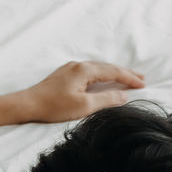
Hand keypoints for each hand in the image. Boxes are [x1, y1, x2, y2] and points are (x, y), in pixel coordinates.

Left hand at [18, 61, 145, 123]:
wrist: (28, 104)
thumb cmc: (54, 106)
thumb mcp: (84, 106)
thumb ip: (106, 99)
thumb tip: (124, 95)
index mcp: (84, 70)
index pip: (113, 71)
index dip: (129, 78)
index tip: (143, 84)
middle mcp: (78, 65)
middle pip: (107, 67)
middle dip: (125, 73)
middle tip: (141, 78)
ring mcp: (70, 68)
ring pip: (98, 68)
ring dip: (114, 73)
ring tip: (127, 78)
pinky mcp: (65, 75)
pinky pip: (90, 72)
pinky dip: (102, 75)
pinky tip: (104, 80)